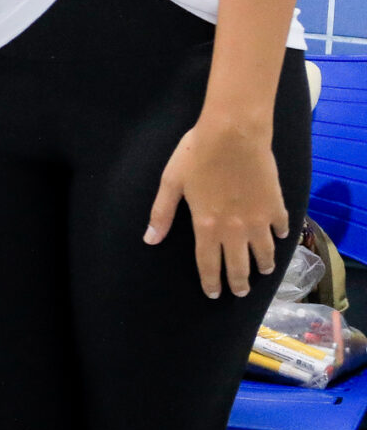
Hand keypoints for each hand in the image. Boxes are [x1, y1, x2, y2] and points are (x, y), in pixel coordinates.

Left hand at [146, 115, 286, 297]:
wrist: (234, 134)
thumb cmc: (196, 155)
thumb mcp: (171, 183)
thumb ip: (162, 214)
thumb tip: (149, 240)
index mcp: (206, 226)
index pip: (208, 264)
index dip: (211, 282)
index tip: (213, 294)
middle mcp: (235, 229)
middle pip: (239, 265)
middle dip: (239, 283)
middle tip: (239, 293)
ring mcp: (259, 219)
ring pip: (264, 253)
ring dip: (263, 266)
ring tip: (263, 272)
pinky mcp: (276, 206)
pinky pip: (280, 228)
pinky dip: (280, 236)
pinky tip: (279, 238)